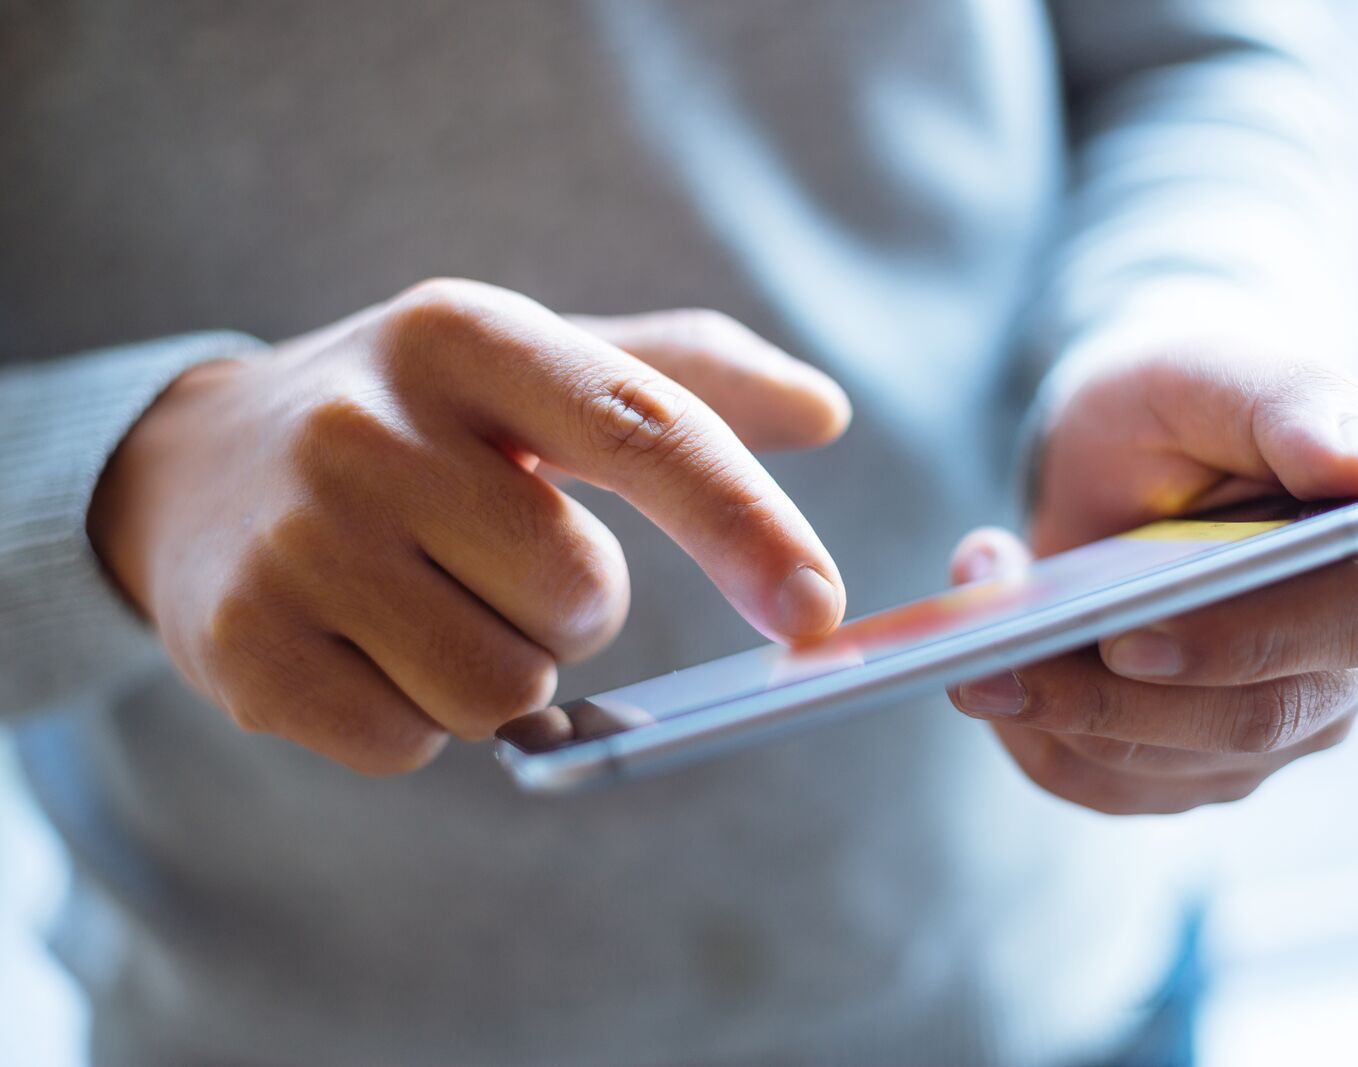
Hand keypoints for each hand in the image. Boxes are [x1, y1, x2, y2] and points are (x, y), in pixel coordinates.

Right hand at [88, 280, 849, 772]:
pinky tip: (360, 644)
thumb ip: (680, 381)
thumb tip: (827, 413)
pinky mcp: (244, 648)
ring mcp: (296, 540)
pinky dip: (411, 718)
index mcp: (465, 335)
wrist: (197, 471)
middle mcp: (367, 425)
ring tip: (420, 599)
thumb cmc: (413, 422)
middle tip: (487, 556)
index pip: (641, 430)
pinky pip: (409, 745)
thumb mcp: (528, 365)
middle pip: (579, 597)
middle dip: (568, 606)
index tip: (817, 611)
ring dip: (495, 670)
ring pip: (502, 690)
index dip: (743, 525)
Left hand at [947, 348, 1357, 813]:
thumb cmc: (1181, 404)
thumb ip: (1295, 405)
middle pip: (1253, 721)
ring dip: (1052, 714)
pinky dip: (1035, 741)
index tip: (1129, 638)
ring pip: (1170, 768)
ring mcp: (1286, 725)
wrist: (1128, 455)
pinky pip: (1111, 787)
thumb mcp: (1216, 370)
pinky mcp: (1202, 766)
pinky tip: (990, 678)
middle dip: (1109, 701)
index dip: (1243, 639)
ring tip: (965, 647)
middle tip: (988, 662)